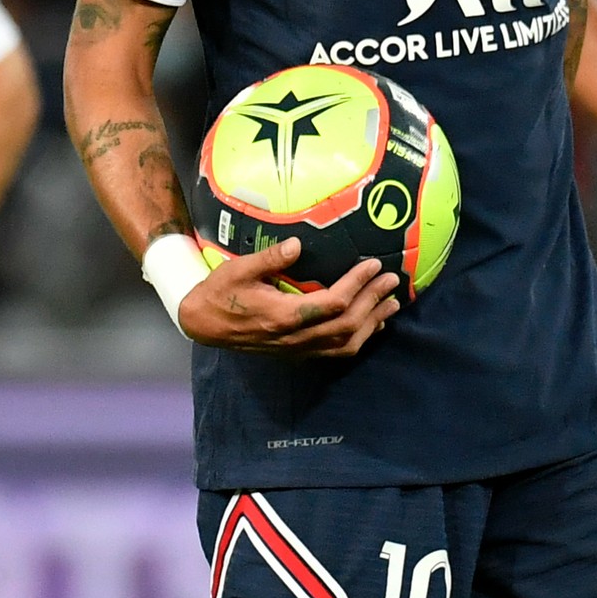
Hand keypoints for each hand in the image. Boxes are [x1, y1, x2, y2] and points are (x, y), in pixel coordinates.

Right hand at [177, 236, 402, 356]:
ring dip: (372, 324)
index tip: (374, 265)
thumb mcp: (237, 270)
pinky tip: (372, 326)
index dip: (357, 284)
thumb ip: (269, 258)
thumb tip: (297, 244)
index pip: (333, 303)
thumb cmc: (220, 293)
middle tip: (392, 281)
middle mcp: (295, 337)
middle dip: (373, 302)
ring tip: (392, 304)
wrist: (204, 325)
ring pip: (345, 344)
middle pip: (347, 325)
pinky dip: (359, 339)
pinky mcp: (297, 353)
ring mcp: (297, 349)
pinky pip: (336, 352)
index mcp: (283, 316)